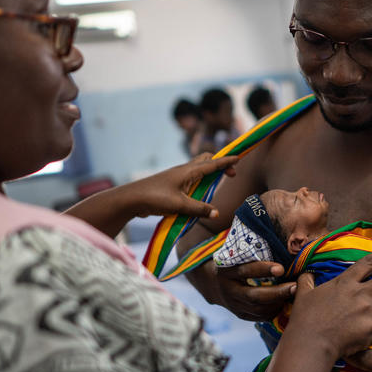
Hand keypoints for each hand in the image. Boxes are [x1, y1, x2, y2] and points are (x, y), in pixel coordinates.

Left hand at [122, 153, 238, 218]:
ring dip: (210, 172)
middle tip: (230, 174)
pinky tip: (201, 192)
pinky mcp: (172, 184)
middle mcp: (184, 171)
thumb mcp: (180, 205)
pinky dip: (201, 180)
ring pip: (198, 169)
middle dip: (220, 163)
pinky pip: (192, 178)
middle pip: (206, 160)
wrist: (132, 198)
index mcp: (188, 171)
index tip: (240, 158)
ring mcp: (177, 177)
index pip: (212, 163)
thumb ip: (199, 209)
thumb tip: (216, 214)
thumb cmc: (155, 198)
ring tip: (219, 181)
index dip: (227, 161)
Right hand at [215, 261, 295, 320]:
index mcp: (227, 272)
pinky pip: (260, 317)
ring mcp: (234, 305)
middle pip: (254, 296)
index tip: (281, 268)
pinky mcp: (241, 315)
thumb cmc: (234, 264)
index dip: (263, 270)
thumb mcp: (237, 257)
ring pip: (258, 309)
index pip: (245, 271)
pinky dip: (274, 311)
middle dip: (277, 292)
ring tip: (293, 295)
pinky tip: (285, 304)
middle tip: (295, 287)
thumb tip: (284, 250)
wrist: (213, 284)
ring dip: (278, 303)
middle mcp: (229, 291)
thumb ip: (253, 255)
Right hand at [286, 249, 371, 359]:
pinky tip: (355, 341)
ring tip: (368, 325)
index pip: (369, 263)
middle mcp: (360, 295)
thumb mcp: (303, 295)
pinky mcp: (370, 332)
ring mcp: (367, 313)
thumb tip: (307, 275)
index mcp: (345, 282)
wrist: (310, 345)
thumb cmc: (305, 319)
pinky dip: (368, 337)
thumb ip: (307, 281)